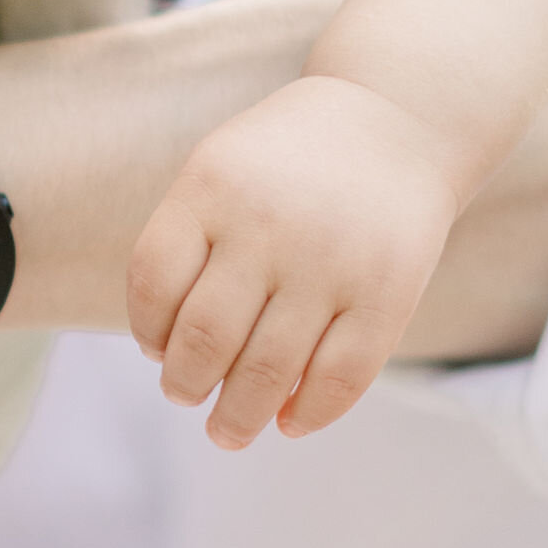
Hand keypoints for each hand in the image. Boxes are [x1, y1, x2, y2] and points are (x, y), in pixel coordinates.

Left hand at [126, 73, 461, 449]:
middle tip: (186, 397)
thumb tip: (168, 355)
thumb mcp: (220, 169)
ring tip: (228, 431)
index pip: (152, 282)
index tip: (159, 350)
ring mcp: (331, 261)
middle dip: (185, 387)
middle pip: (203, 340)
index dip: (148, 332)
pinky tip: (289, 422)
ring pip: (266, 372)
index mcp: (212, 186)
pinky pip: (339, 378)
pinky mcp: (387, 292)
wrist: (399, 117)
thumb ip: (187, 243)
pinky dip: (308, 415)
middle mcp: (267, 224)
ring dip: (238, 418)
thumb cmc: (288, 161)